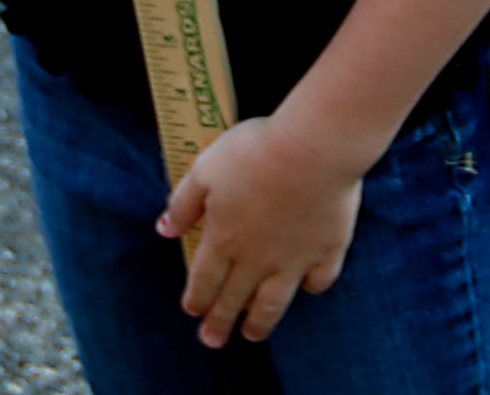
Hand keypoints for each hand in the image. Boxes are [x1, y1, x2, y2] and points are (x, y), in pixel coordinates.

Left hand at [159, 109, 365, 347]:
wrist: (312, 149)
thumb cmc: (255, 152)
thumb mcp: (206, 169)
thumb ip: (183, 203)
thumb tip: (163, 229)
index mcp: (223, 239)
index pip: (204, 279)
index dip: (196, 298)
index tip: (192, 311)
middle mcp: (256, 258)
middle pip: (234, 298)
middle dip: (220, 322)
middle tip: (213, 341)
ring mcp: (293, 259)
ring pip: (273, 302)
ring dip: (260, 323)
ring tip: (252, 335)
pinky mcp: (327, 250)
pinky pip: (318, 280)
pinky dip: (311, 288)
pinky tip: (307, 288)